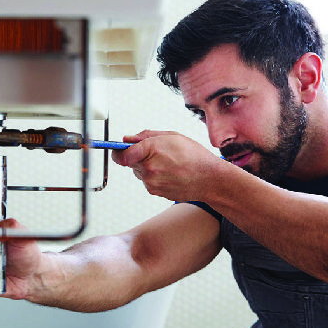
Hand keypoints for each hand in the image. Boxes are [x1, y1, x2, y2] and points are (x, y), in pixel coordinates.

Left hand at [111, 130, 226, 201]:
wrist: (210, 180)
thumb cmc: (195, 156)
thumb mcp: (173, 136)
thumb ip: (146, 136)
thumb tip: (127, 139)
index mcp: (151, 150)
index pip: (121, 154)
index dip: (117, 151)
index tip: (117, 149)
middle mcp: (148, 168)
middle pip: (129, 162)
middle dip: (138, 156)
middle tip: (157, 153)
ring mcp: (151, 183)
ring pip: (139, 172)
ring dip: (147, 167)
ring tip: (168, 164)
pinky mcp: (155, 192)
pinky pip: (148, 181)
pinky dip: (155, 177)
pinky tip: (170, 173)